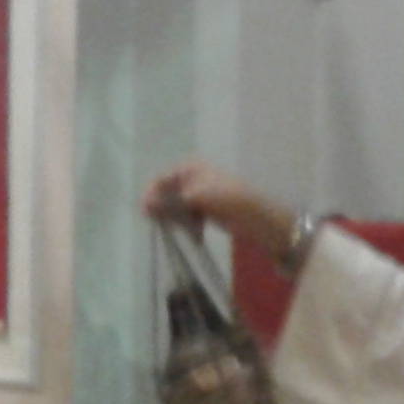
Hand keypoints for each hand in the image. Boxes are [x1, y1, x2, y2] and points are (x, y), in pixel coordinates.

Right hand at [143, 160, 297, 268]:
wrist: (259, 218)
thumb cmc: (228, 200)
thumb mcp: (196, 198)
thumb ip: (168, 202)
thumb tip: (144, 207)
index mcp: (190, 167)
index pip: (160, 179)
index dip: (150, 195)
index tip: (144, 214)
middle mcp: (192, 178)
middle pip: (166, 195)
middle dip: (166, 211)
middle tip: (168, 226)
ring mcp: (199, 194)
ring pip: (176, 208)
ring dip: (179, 221)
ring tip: (190, 231)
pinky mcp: (206, 210)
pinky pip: (187, 218)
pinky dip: (189, 226)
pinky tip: (196, 236)